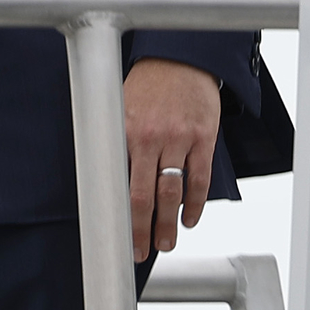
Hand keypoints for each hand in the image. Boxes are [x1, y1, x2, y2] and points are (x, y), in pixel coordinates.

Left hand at [124, 57, 220, 256]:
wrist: (181, 57)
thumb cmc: (148, 86)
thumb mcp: (121, 108)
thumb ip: (116, 142)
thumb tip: (106, 181)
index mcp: (125, 131)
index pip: (118, 183)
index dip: (117, 214)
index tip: (115, 237)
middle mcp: (150, 137)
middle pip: (144, 196)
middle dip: (141, 229)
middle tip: (140, 252)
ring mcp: (179, 138)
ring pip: (172, 192)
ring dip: (168, 223)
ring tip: (165, 243)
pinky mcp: (203, 138)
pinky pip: (200, 179)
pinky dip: (195, 204)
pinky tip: (189, 218)